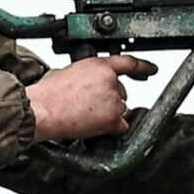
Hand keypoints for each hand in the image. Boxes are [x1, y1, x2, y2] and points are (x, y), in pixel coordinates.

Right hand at [24, 55, 157, 140]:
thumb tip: (85, 80)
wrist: (42, 110)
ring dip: (107, 115)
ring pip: (120, 110)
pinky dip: (110, 129)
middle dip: (108, 100)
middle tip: (87, 106)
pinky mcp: (113, 119)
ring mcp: (114, 100)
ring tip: (84, 116)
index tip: (151, 70)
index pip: (129, 64)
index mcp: (99, 66)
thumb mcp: (66, 72)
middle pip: (121, 93)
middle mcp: (111, 81)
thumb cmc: (47, 94)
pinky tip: (93, 126)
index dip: (143, 67)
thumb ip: (84, 74)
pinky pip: (120, 126)